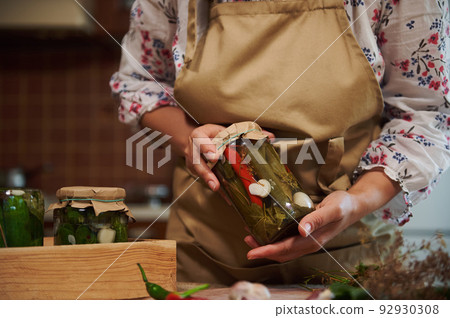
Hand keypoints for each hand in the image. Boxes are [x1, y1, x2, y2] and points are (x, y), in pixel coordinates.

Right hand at [184, 125, 275, 190]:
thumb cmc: (214, 134)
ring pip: (200, 173)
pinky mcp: (198, 173)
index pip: (200, 140)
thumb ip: (246, 132)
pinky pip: (208, 182)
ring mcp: (194, 163)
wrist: (196, 140)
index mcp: (199, 136)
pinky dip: (218, 191)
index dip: (207, 148)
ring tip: (217, 188)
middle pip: (197, 161)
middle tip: (215, 181)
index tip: (215, 156)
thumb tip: (270, 136)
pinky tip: (228, 198)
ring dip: (209, 182)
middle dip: (206, 172)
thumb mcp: (224, 128)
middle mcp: (193, 150)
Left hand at [245, 168, 400, 261]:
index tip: (252, 252)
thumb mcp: (332, 209)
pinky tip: (267, 230)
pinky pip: (288, 242)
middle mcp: (309, 243)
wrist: (354, 206)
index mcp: (313, 240)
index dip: (267, 251)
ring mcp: (308, 241)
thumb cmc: (343, 206)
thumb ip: (317, 219)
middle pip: (282, 253)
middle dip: (263, 250)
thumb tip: (302, 230)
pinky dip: (275, 240)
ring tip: (251, 237)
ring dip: (267, 246)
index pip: (286, 249)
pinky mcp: (307, 235)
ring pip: (284, 250)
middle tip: (247, 242)